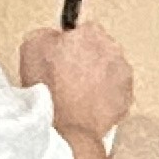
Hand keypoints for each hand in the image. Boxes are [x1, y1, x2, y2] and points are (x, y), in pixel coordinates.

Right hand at [20, 17, 134, 135]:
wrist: (65, 128)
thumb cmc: (49, 90)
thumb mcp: (31, 47)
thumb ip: (46, 34)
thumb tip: (53, 37)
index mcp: (90, 33)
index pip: (83, 30)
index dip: (70, 45)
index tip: (63, 57)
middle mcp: (112, 50)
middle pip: (99, 49)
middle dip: (86, 60)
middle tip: (67, 77)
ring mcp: (122, 75)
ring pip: (109, 71)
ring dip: (97, 79)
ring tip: (76, 95)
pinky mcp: (126, 98)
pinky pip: (115, 93)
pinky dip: (104, 98)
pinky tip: (87, 106)